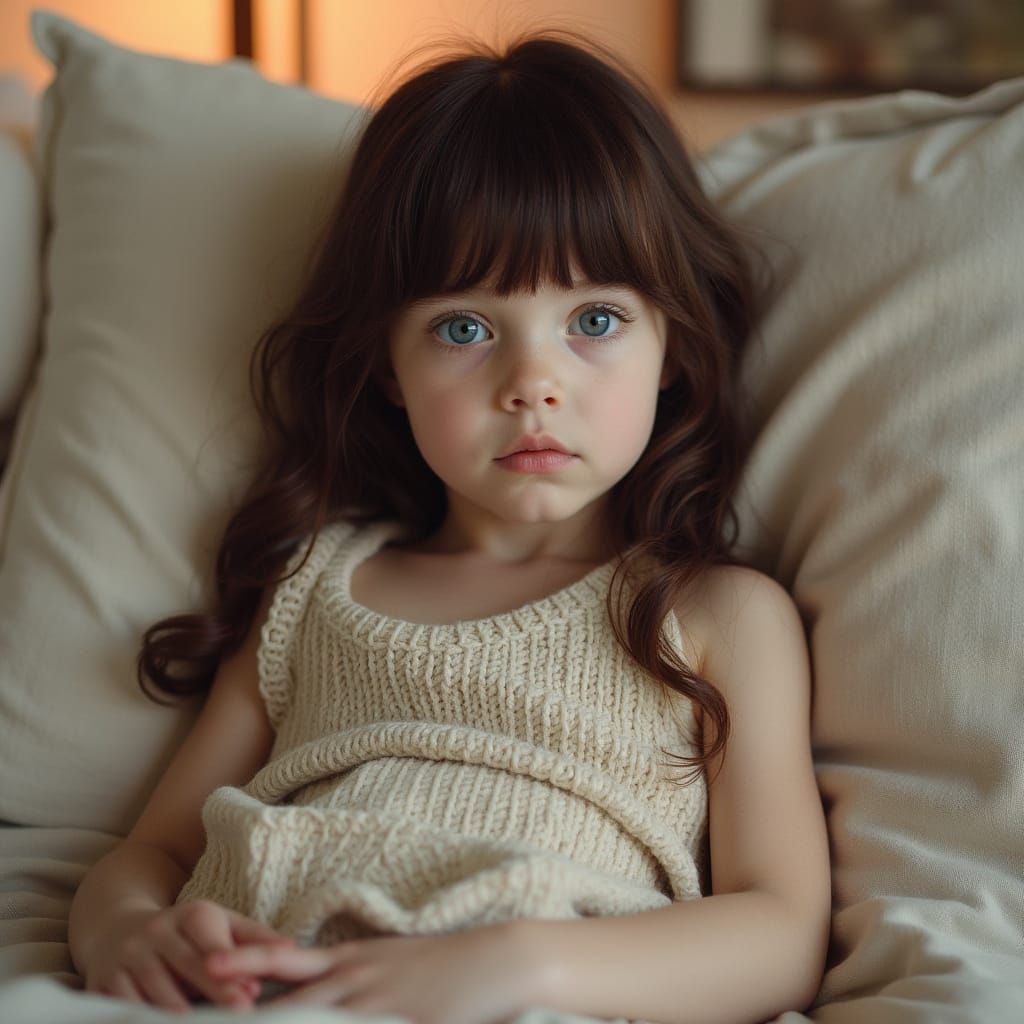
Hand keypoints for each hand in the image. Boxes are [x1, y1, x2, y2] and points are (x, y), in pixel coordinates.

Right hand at [83, 900, 297, 1013]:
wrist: (115, 928)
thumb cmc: (185, 932)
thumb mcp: (219, 923)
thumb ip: (254, 937)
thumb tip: (292, 950)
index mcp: (190, 915)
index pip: (214, 945)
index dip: (231, 970)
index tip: (253, 993)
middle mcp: (156, 931)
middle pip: (188, 966)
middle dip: (213, 992)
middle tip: (239, 1015)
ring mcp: (127, 957)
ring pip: (154, 991)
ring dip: (174, 1013)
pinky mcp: (102, 983)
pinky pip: (122, 1007)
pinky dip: (140, 1022)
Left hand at [206, 922, 543, 1023]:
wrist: (501, 959)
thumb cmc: (453, 967)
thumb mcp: (401, 967)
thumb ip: (365, 983)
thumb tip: (334, 997)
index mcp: (349, 959)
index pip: (283, 964)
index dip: (244, 967)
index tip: (206, 972)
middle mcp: (350, 975)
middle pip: (280, 992)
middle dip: (235, 1003)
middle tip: (187, 1008)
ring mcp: (368, 997)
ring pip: (301, 1013)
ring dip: (266, 1018)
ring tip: (219, 1018)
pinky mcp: (391, 1016)